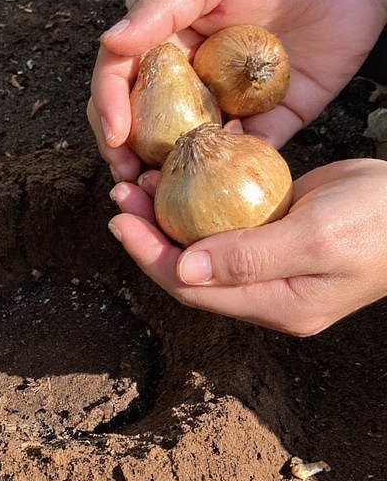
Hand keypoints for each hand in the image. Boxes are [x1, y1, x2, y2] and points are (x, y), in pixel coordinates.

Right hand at [88, 0, 386, 181]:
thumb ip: (159, 7)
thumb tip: (110, 42)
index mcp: (163, 48)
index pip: (120, 83)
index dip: (108, 109)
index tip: (114, 136)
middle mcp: (187, 84)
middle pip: (143, 128)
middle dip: (127, 156)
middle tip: (129, 179)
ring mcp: (224, 109)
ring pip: (185, 153)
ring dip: (168, 177)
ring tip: (161, 195)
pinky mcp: (267, 126)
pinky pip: (242, 158)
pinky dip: (227, 173)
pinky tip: (221, 179)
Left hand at [108, 158, 386, 335]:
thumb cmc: (383, 221)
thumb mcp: (317, 237)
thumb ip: (249, 257)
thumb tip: (185, 269)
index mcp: (276, 305)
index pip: (193, 289)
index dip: (151, 257)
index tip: (121, 222)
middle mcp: (269, 294)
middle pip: (192, 271)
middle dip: (152, 236)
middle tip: (123, 195)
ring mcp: (276, 268)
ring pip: (206, 247)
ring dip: (171, 218)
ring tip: (143, 182)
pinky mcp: (281, 237)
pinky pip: (230, 225)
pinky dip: (202, 202)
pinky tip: (185, 175)